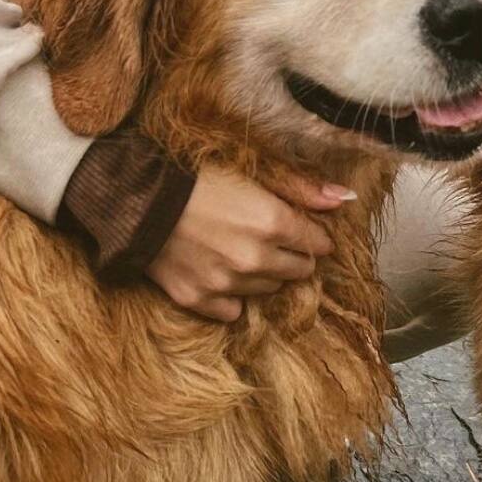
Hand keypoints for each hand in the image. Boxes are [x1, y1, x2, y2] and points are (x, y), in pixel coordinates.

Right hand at [145, 162, 353, 319]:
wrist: (136, 199)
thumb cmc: (196, 176)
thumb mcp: (251, 171)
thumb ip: (300, 188)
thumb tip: (346, 199)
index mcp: (273, 222)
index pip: (316, 243)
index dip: (314, 236)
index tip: (307, 232)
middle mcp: (255, 259)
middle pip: (297, 270)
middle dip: (294, 257)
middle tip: (274, 240)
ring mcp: (227, 284)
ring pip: (267, 290)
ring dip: (265, 275)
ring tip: (245, 252)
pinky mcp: (199, 300)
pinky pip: (233, 311)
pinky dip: (232, 296)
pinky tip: (222, 274)